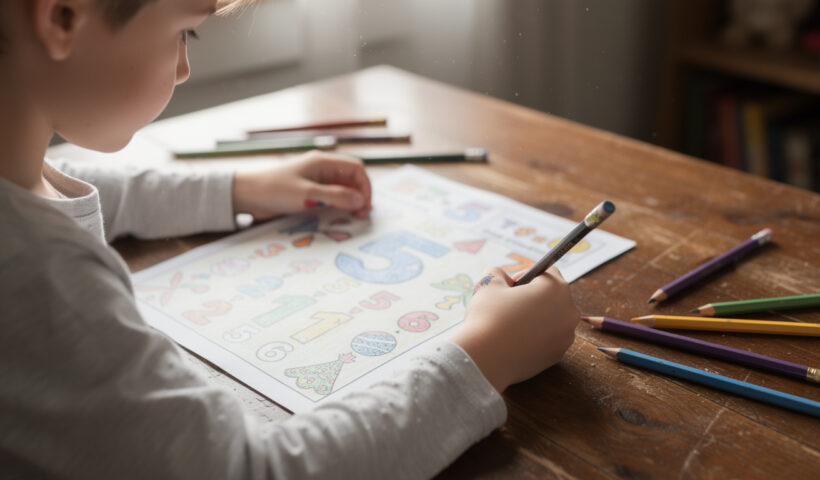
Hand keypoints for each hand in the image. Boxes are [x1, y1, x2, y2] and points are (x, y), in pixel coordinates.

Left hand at [232, 151, 371, 220]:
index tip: (365, 206)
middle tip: (361, 216)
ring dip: (349, 203)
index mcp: (323, 162)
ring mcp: (315, 181)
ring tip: (351, 218)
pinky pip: (329, 198)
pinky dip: (337, 207)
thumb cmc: (274, 190)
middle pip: (351, 180)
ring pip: (342, 190)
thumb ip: (336, 197)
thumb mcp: (307, 195)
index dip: (365, 186)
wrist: (246, 195)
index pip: (356, 169)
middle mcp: (321, 169)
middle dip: (360, 196)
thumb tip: (361, 201)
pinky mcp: (308, 193)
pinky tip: (337, 218)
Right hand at [451, 266, 579, 392]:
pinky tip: (516, 340)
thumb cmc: (488, 317)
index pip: (548, 272)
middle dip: (534, 297)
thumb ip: (498, 274)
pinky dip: (537, 337)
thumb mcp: (489, 284)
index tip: (511, 286)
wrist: (486, 359)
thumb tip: (501, 277)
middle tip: (510, 304)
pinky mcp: (558, 355)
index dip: (527, 275)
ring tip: (512, 324)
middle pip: (554, 296)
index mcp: (555, 288)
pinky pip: (550, 339)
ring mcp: (566, 336)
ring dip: (537, 317)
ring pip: (553, 319)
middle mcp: (568, 311)